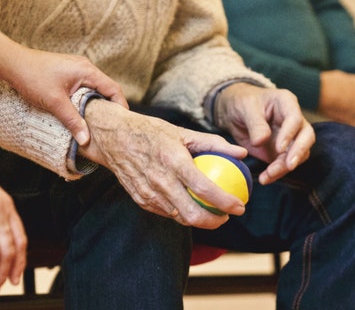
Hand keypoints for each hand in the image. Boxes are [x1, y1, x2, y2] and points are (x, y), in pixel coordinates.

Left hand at [8, 48, 127, 145]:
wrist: (12, 63)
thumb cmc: (33, 78)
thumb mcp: (55, 103)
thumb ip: (73, 121)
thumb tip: (86, 140)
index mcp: (87, 71)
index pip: (113, 89)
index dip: (120, 106)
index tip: (121, 124)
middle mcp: (85, 67)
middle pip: (106, 89)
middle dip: (110, 108)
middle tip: (111, 127)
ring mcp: (76, 69)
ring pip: (94, 89)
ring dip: (96, 104)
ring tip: (97, 123)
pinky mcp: (67, 73)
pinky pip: (84, 87)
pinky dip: (86, 100)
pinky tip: (81, 112)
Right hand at [78, 100, 247, 229]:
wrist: (114, 138)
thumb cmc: (151, 132)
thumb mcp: (183, 132)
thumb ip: (214, 143)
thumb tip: (241, 153)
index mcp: (173, 161)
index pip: (205, 189)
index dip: (226, 202)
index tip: (240, 206)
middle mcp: (160, 181)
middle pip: (192, 214)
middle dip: (215, 222)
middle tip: (227, 216)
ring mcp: (149, 193)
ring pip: (180, 218)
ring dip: (199, 220)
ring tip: (212, 213)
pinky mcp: (141, 200)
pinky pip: (166, 213)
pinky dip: (181, 212)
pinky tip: (190, 206)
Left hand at [213, 83, 315, 184]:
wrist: (235, 113)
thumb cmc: (242, 103)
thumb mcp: (245, 108)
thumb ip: (255, 124)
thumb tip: (261, 141)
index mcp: (286, 102)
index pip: (295, 118)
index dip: (290, 134)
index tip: (279, 148)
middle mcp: (294, 120)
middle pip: (307, 136)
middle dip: (298, 152)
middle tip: (289, 165)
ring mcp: (291, 137)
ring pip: (298, 153)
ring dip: (285, 167)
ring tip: (269, 175)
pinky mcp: (283, 151)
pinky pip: (285, 164)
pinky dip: (277, 173)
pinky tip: (266, 178)